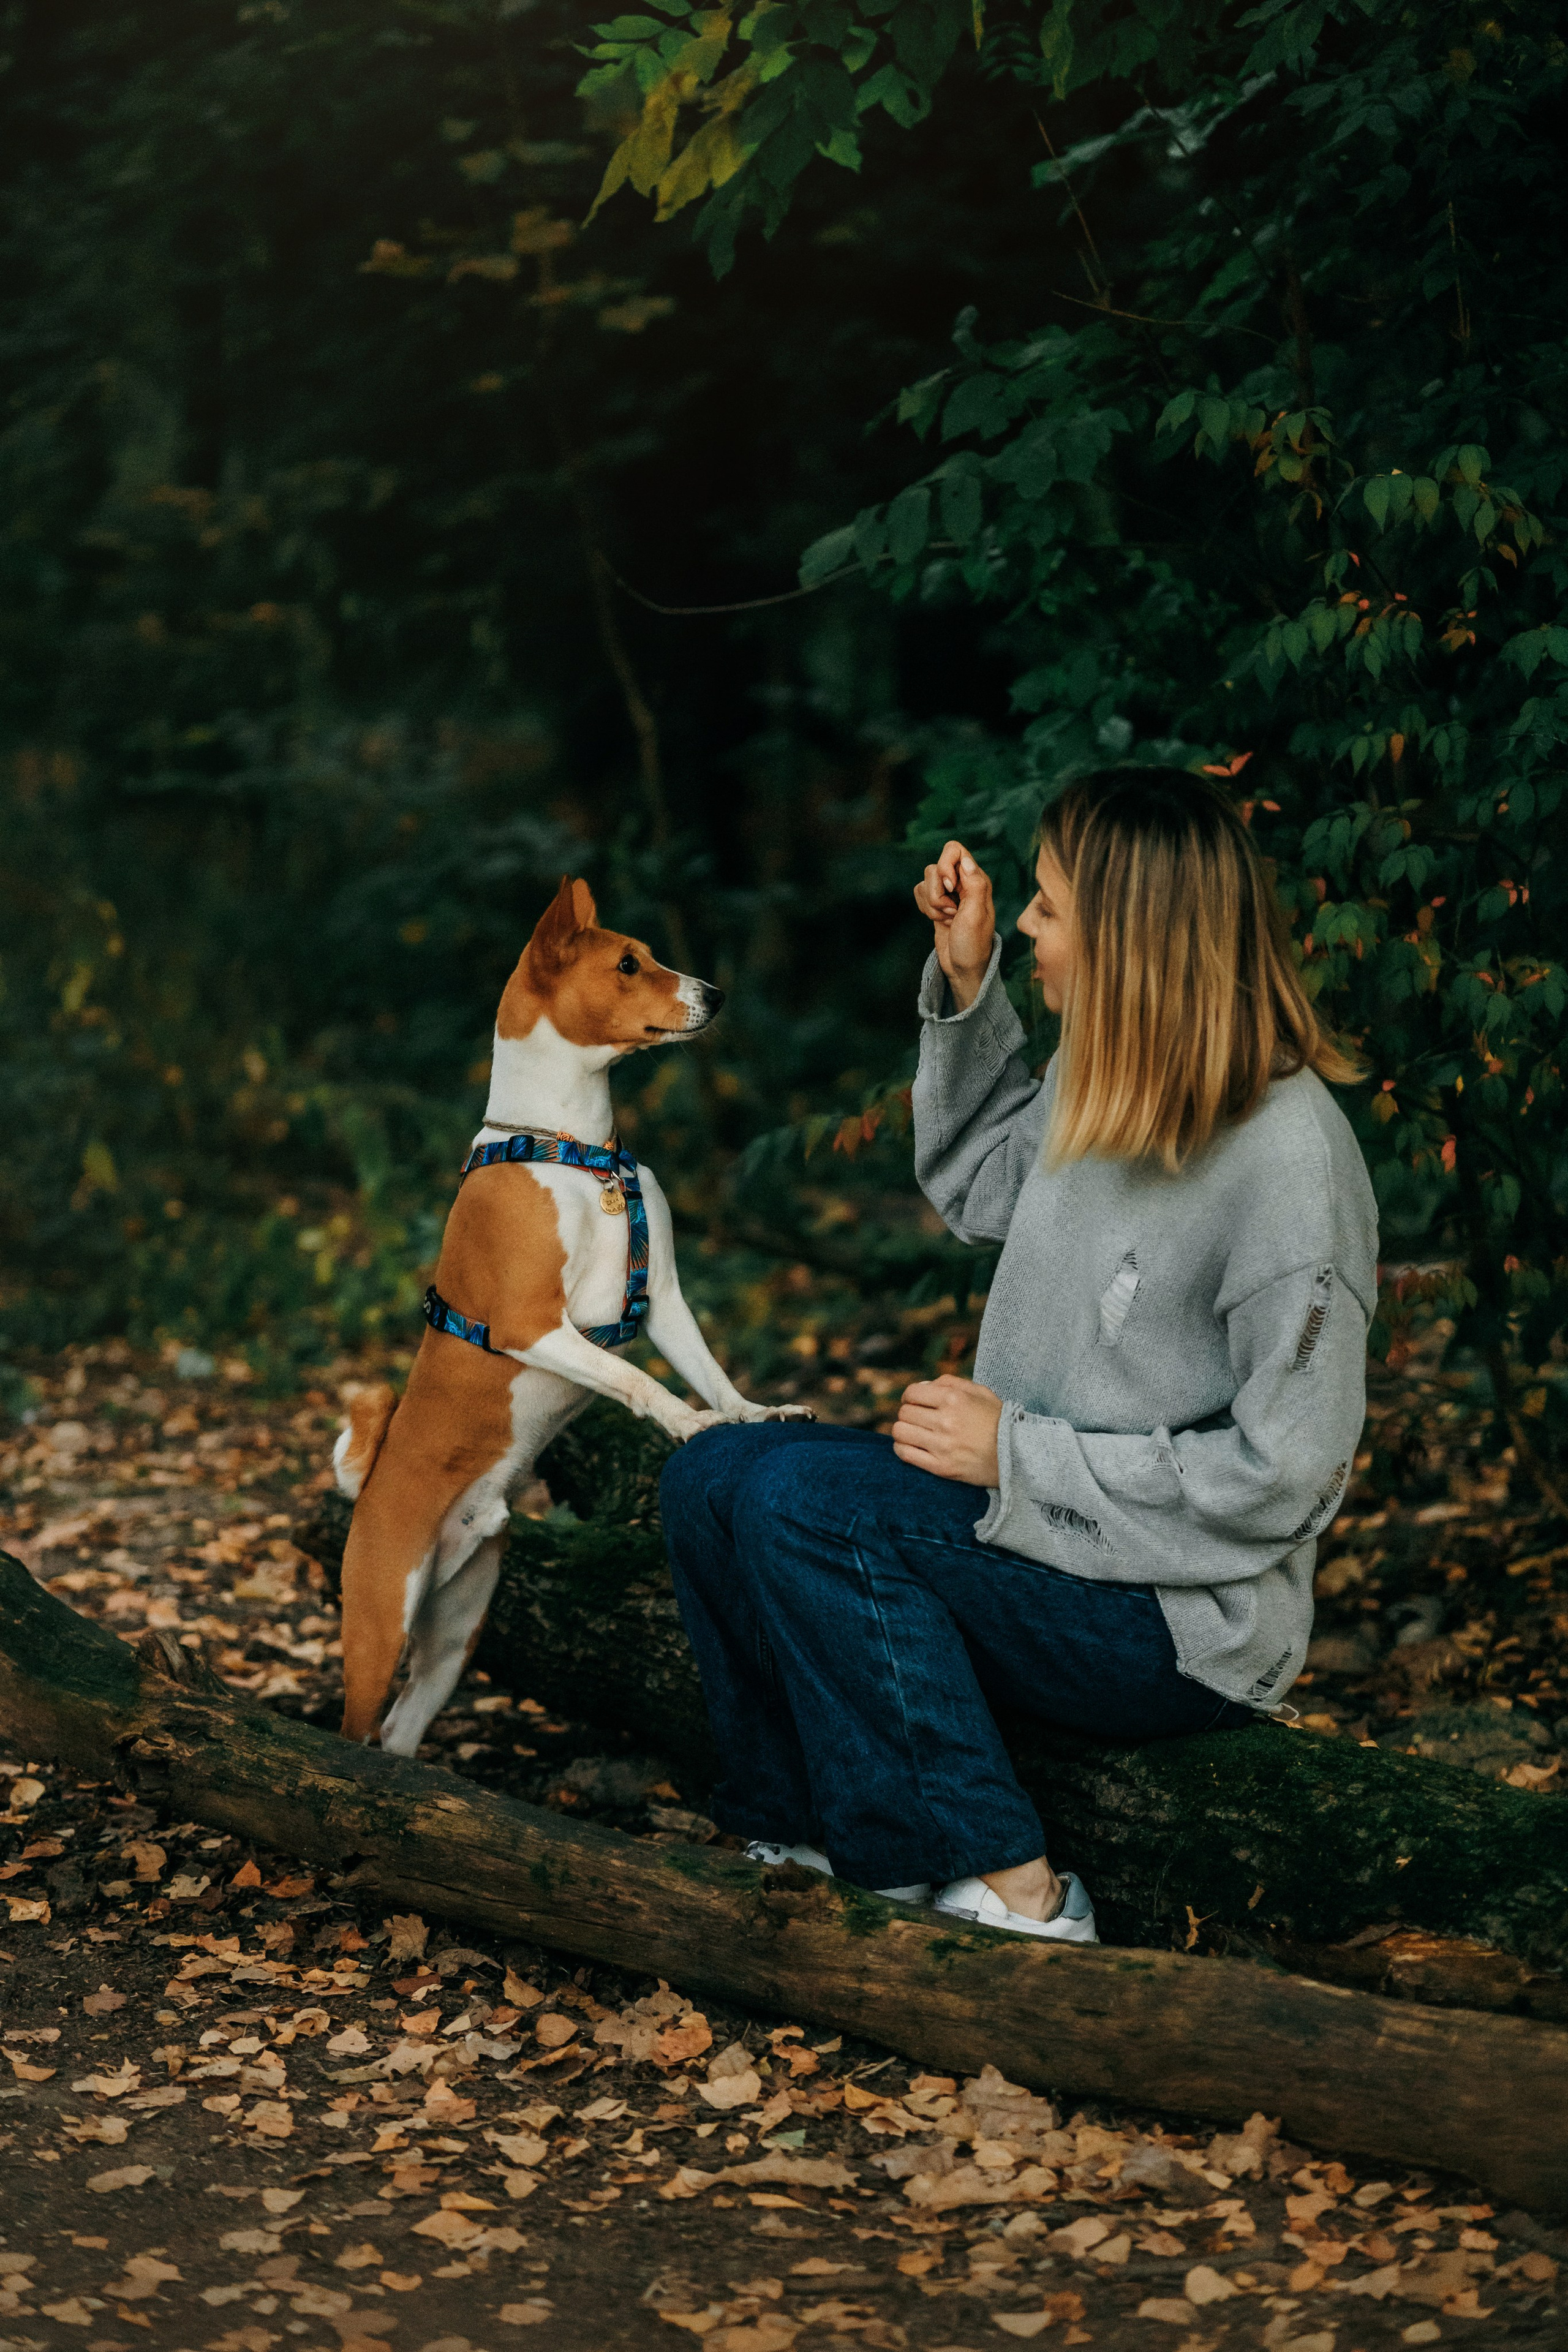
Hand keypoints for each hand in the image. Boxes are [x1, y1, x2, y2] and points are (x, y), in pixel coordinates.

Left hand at [890, 1374, 1003, 1486]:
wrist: (1017, 1456)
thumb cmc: (998, 1421)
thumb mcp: (980, 1392)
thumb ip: (950, 1383)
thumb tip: (922, 1387)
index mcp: (954, 1399)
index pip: (912, 1393)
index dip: (909, 1397)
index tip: (914, 1403)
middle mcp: (946, 1421)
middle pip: (904, 1413)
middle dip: (908, 1413)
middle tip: (918, 1419)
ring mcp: (942, 1446)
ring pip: (900, 1432)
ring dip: (903, 1430)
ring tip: (913, 1432)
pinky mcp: (941, 1467)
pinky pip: (905, 1454)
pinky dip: (901, 1448)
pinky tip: (910, 1446)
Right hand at [913, 841, 994, 1010]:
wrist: (962, 967)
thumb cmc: (973, 943)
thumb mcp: (977, 915)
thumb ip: (974, 884)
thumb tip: (965, 859)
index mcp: (977, 879)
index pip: (954, 850)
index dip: (945, 865)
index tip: (950, 888)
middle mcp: (962, 881)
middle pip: (935, 867)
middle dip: (937, 893)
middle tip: (951, 911)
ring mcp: (948, 892)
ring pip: (925, 881)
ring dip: (931, 904)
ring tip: (947, 919)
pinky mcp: (936, 902)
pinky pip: (919, 892)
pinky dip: (925, 908)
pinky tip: (939, 920)